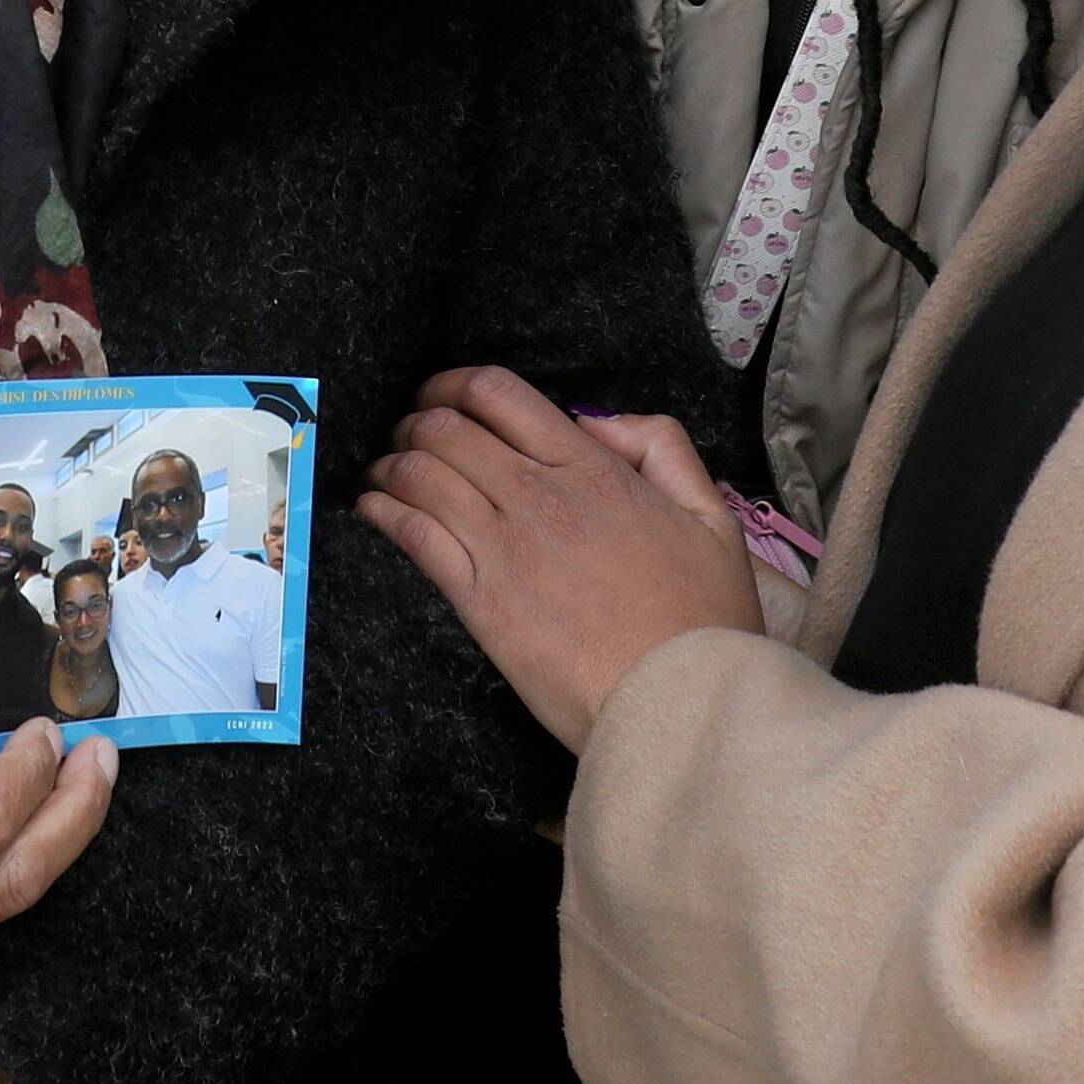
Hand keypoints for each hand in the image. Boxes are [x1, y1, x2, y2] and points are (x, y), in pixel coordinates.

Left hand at [363, 365, 761, 755]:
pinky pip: (414, 536)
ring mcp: (504, 547)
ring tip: (382, 471)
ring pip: (420, 475)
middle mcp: (538, 495)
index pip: (499, 392)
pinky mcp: (480, 601)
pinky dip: (383, 512)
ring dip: (390, 464)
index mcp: (591, 469)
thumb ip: (662, 449)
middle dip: (415, 421)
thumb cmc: (703, 618)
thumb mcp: (711, 516)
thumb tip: (598, 423)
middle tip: (407, 435)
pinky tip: (372, 509)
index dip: (454, 382)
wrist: (679, 700)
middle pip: (446, 428)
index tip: (441, 395)